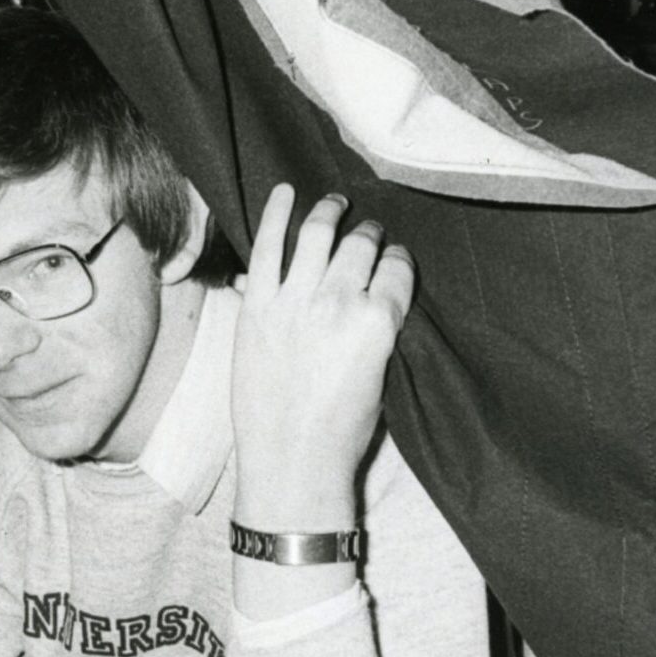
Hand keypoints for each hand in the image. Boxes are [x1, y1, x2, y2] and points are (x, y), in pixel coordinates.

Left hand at [231, 185, 414, 530]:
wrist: (292, 462)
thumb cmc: (342, 430)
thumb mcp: (381, 376)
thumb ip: (379, 328)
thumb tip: (372, 293)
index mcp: (379, 322)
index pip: (398, 269)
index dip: (398, 260)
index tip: (392, 259)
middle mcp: (340, 304)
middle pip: (361, 246)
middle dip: (368, 235)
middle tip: (366, 233)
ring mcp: (294, 301)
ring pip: (318, 235)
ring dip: (330, 214)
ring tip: (333, 206)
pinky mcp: (257, 306)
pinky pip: (266, 247)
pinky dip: (276, 214)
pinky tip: (284, 194)